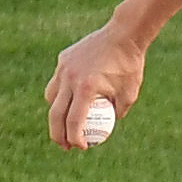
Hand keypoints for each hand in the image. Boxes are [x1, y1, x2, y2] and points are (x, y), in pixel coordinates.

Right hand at [46, 23, 152, 149]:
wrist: (124, 34)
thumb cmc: (129, 66)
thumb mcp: (129, 95)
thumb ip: (116, 113)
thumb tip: (105, 128)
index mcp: (86, 89)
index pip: (74, 122)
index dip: (75, 139)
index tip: (82, 147)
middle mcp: (70, 79)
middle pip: (55, 114)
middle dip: (58, 135)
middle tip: (65, 145)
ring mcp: (64, 68)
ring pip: (51, 97)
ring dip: (56, 113)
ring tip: (65, 122)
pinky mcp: (63, 59)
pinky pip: (58, 80)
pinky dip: (62, 92)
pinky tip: (72, 97)